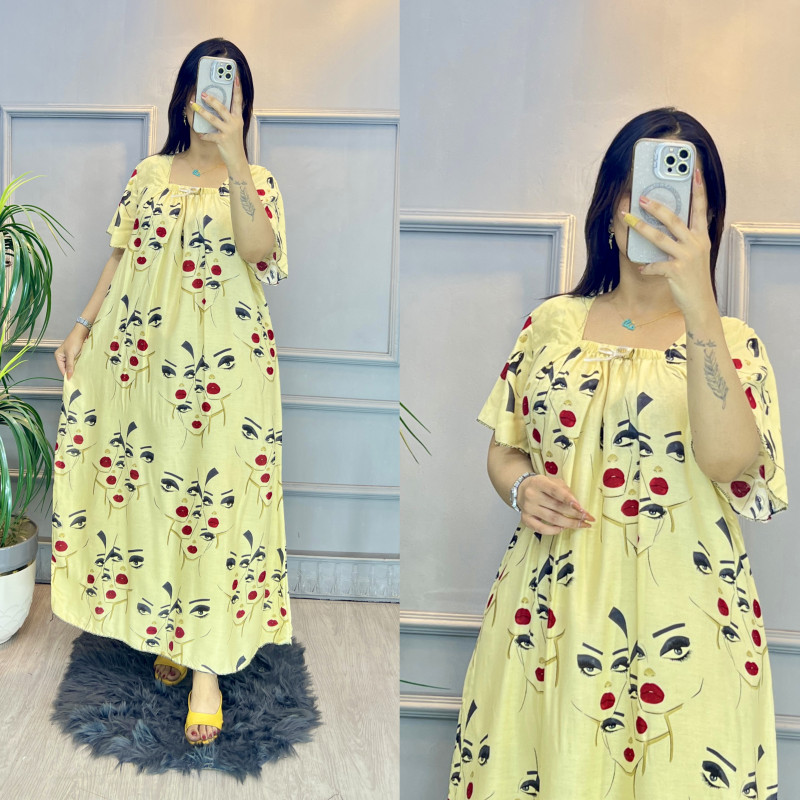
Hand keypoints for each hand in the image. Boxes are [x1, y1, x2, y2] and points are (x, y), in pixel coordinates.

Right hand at [54, 325, 88, 378]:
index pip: (61, 368)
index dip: (66, 374)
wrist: (81, 333)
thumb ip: (70, 365)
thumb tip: (68, 376)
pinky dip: (77, 366)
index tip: (71, 381)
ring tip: (79, 375)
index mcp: (58, 356)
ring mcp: (68, 356)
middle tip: (76, 379)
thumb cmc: (74, 341)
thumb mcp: (71, 354)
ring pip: (70, 366)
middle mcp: (62, 357)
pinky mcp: (74, 355)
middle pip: (65, 368)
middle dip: (70, 372)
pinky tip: (81, 369)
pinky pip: (75, 363)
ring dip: (74, 369)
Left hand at [191, 76, 246, 168]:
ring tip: (193, 105)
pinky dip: (204, 135)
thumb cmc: (233, 142)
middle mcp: (235, 123)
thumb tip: (214, 103)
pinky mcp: (223, 140)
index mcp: (238, 118)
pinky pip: (210, 135)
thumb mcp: (234, 127)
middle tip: (202, 93)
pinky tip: (199, 133)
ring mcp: (229, 132)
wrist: (237, 160)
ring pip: (213, 119)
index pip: (238, 100)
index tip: (235, 76)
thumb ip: (228, 116)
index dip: (237, 88)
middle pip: (222, 108)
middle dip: (211, 99)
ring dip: (201, 112)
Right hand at [517, 474, 595, 535]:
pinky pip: (541, 528)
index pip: (555, 491)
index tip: (582, 508)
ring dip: (569, 523)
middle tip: (588, 518)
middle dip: (575, 514)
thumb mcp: (552, 481)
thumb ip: (564, 490)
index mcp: (539, 483)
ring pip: (552, 519)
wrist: (521, 489)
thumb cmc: (541, 485)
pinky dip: (553, 531)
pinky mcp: (525, 519)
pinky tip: (563, 529)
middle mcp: (532, 495)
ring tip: (581, 525)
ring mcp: (528, 508)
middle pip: (556, 507)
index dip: (569, 500)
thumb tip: (577, 505)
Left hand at [621, 168, 716, 317]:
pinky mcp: (676, 271)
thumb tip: (665, 224)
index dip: (698, 189)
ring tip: (627, 219)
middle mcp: (696, 243)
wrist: (700, 302)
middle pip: (674, 219)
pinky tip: (642, 267)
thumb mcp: (695, 254)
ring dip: (641, 228)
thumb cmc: (694, 277)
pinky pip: (655, 264)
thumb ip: (685, 239)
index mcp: (702, 237)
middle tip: (641, 197)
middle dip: (656, 206)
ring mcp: (687, 257)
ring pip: (659, 238)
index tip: (694, 170)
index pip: (701, 208)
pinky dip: (647, 266)